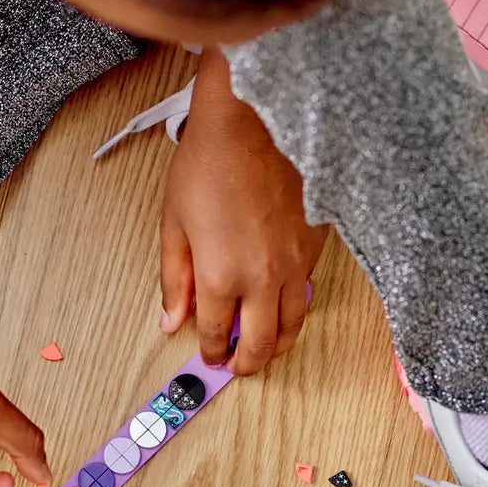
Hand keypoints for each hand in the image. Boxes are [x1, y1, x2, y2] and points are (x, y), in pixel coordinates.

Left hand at [159, 49, 326, 373]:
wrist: (253, 121)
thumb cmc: (210, 162)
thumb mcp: (174, 223)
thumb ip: (174, 279)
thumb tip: (172, 320)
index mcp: (221, 274)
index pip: (216, 333)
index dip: (211, 350)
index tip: (208, 354)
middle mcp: (263, 276)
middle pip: (261, 343)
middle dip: (247, 362)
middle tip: (237, 365)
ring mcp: (295, 263)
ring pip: (293, 324)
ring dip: (277, 344)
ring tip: (264, 347)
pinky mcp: (316, 244)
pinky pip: (307, 290)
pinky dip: (295, 306)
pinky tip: (282, 301)